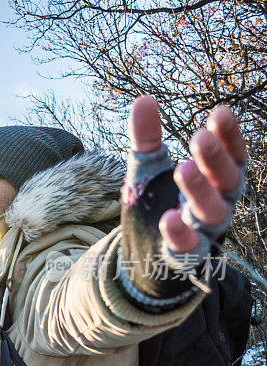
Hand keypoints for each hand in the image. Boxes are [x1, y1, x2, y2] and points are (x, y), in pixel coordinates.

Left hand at [128, 95, 245, 253]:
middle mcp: (218, 203)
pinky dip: (180, 234)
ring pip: (213, 212)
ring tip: (183, 168)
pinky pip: (189, 247)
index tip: (220, 112)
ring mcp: (203, 231)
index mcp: (216, 179)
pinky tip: (167, 219)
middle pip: (228, 180)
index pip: (233, 155)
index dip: (230, 136)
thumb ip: (146, 137)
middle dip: (216, 158)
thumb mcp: (148, 167)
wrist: (144, 253)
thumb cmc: (157, 202)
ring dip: (200, 190)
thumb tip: (143, 99)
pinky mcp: (184, 256)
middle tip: (200, 137)